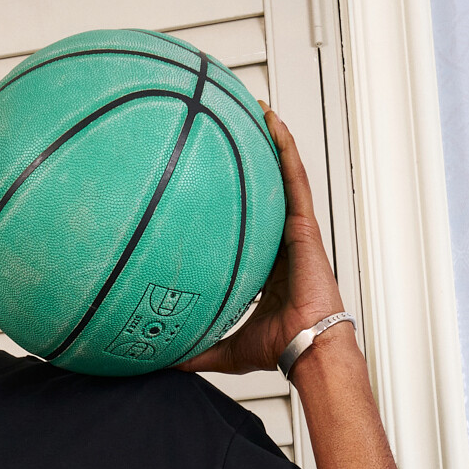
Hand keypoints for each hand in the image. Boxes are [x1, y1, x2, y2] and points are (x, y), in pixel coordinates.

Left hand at [177, 108, 345, 374]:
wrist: (307, 346)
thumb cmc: (278, 347)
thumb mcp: (224, 348)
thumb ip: (196, 349)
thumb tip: (161, 360)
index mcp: (265, 264)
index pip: (248, 224)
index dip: (235, 201)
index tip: (214, 183)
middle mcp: (280, 241)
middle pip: (266, 190)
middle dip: (253, 158)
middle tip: (233, 129)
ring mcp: (294, 230)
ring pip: (283, 174)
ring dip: (271, 139)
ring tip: (255, 107)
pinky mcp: (304, 224)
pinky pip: (294, 177)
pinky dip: (284, 147)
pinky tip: (272, 120)